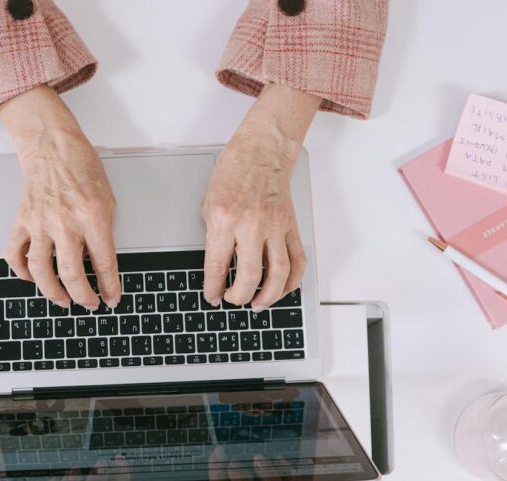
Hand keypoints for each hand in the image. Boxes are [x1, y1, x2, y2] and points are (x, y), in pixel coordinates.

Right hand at [0, 86, 120, 308]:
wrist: (51, 147)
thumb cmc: (81, 168)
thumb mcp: (107, 200)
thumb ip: (103, 232)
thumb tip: (97, 262)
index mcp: (92, 217)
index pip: (104, 264)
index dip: (109, 287)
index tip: (111, 298)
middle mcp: (65, 223)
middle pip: (73, 274)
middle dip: (84, 297)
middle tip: (89, 304)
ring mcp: (40, 224)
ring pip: (41, 271)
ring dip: (52, 292)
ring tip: (62, 300)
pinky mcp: (22, 222)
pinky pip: (16, 255)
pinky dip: (22, 272)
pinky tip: (33, 277)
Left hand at [201, 84, 320, 309]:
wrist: (262, 151)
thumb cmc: (234, 172)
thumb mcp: (209, 205)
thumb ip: (213, 237)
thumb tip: (217, 268)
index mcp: (225, 219)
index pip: (217, 266)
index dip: (214, 289)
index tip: (213, 297)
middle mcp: (251, 225)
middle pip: (249, 276)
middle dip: (239, 297)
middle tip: (233, 300)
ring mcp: (274, 226)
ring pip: (278, 273)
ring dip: (268, 296)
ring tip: (258, 304)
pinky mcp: (290, 226)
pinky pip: (297, 260)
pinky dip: (292, 280)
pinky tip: (282, 288)